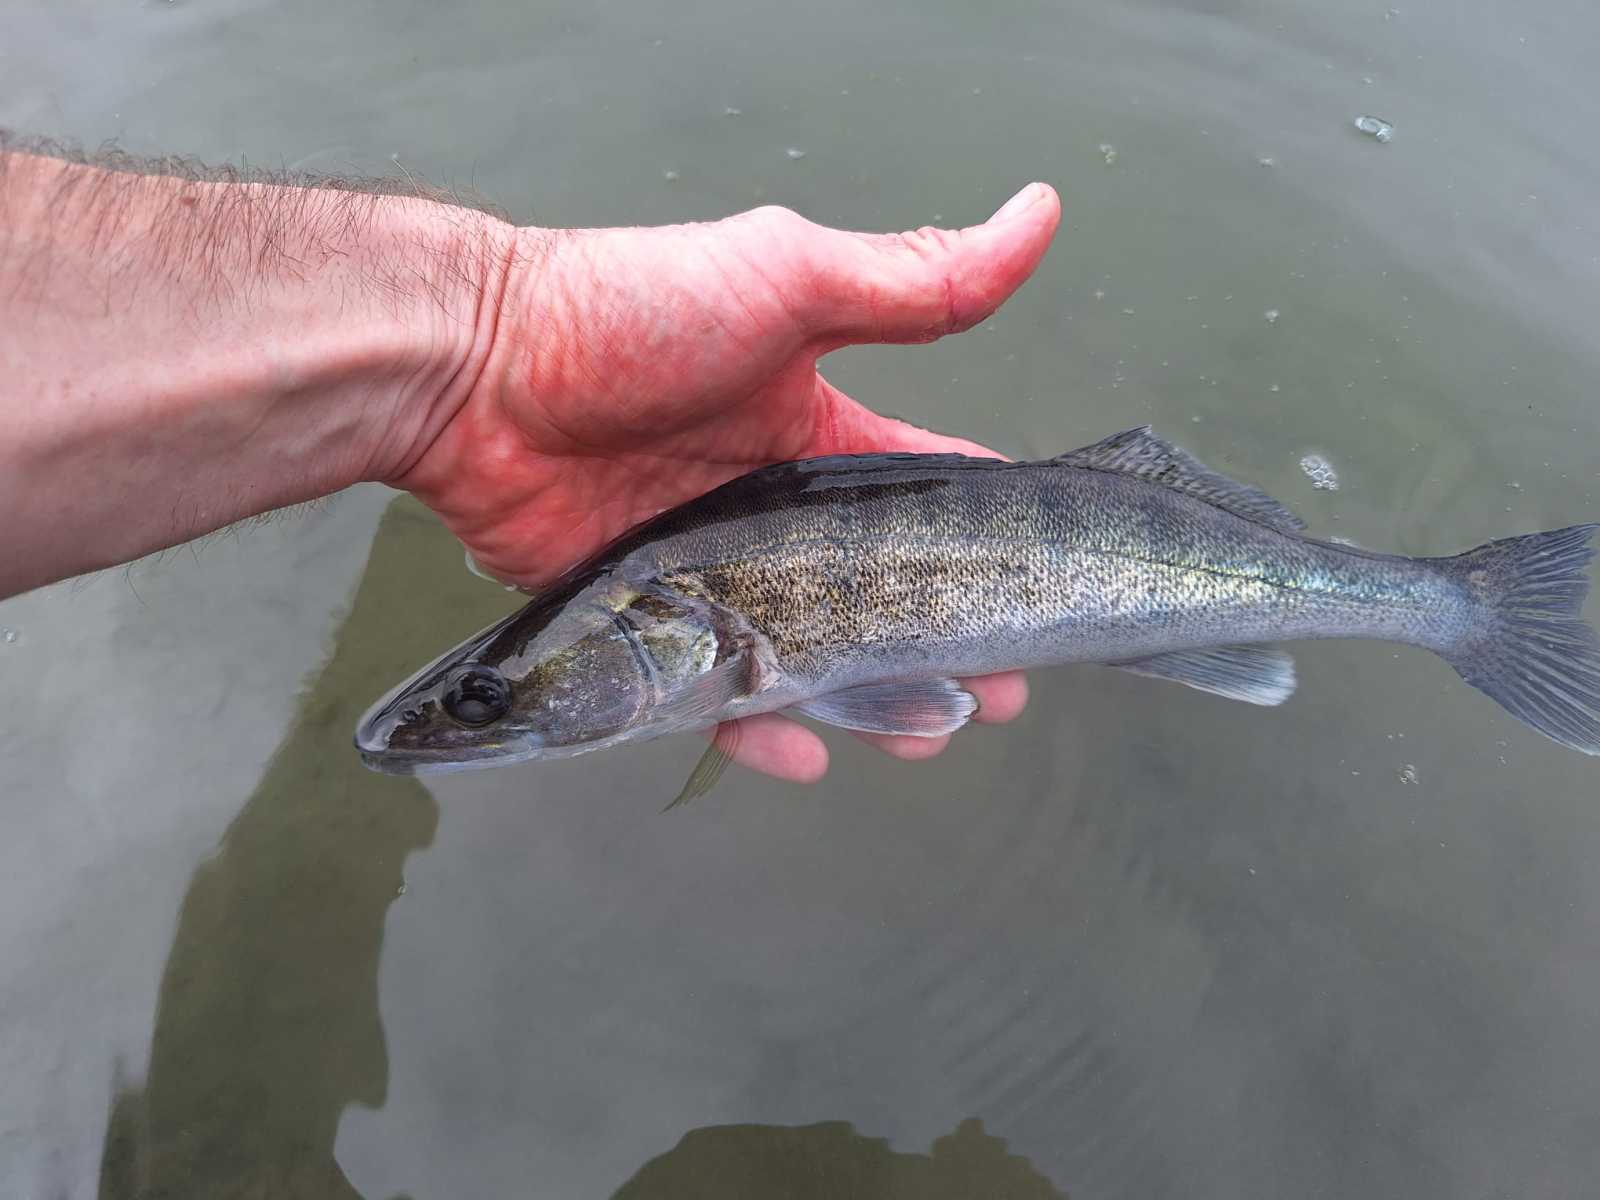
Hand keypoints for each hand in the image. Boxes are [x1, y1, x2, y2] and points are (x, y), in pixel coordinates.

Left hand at [395, 183, 1061, 782]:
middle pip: (876, 595)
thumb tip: (1042, 212)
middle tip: (1002, 696)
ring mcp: (708, 574)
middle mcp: (769, 511)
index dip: (984, 540)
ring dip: (874, 702)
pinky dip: (761, 729)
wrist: (472, 372)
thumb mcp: (788, 282)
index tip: (1046, 587)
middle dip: (944, 642)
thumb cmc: (629, 315)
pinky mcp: (646, 622)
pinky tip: (807, 753)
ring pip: (809, 657)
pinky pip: (714, 691)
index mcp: (814, 433)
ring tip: (928, 740)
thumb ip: (912, 279)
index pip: (922, 491)